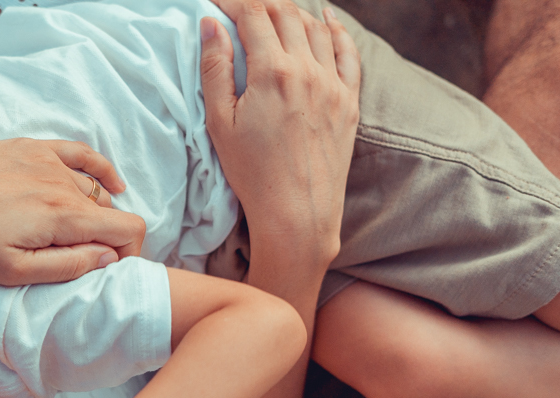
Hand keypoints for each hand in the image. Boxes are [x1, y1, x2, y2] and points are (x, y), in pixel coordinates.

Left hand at [0, 139, 146, 285]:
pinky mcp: (31, 148)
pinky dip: (102, 169)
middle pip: (111, 211)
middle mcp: (63, 184)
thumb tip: (108, 258)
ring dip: (96, 212)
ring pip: (94, 188)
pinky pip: (81, 153)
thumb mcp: (12, 270)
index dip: (131, 253)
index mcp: (63, 217)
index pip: (128, 228)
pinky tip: (111, 183)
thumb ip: (67, 266)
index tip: (113, 270)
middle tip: (83, 259)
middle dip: (110, 237)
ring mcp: (48, 161)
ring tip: (77, 235)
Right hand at [201, 0, 359, 265]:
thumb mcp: (219, 123)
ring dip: (293, 13)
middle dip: (261, 4)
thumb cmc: (251, 173)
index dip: (233, 2)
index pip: (253, 15)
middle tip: (241, 8)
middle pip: (286, 14)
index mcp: (273, 72)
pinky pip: (348, 52)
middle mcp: (308, 70)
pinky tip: (327, 20)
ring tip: (274, 14)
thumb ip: (215, 69)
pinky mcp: (349, 101)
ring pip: (316, 27)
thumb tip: (210, 24)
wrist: (297, 213)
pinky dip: (337, 30)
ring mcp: (333, 84)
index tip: (217, 3)